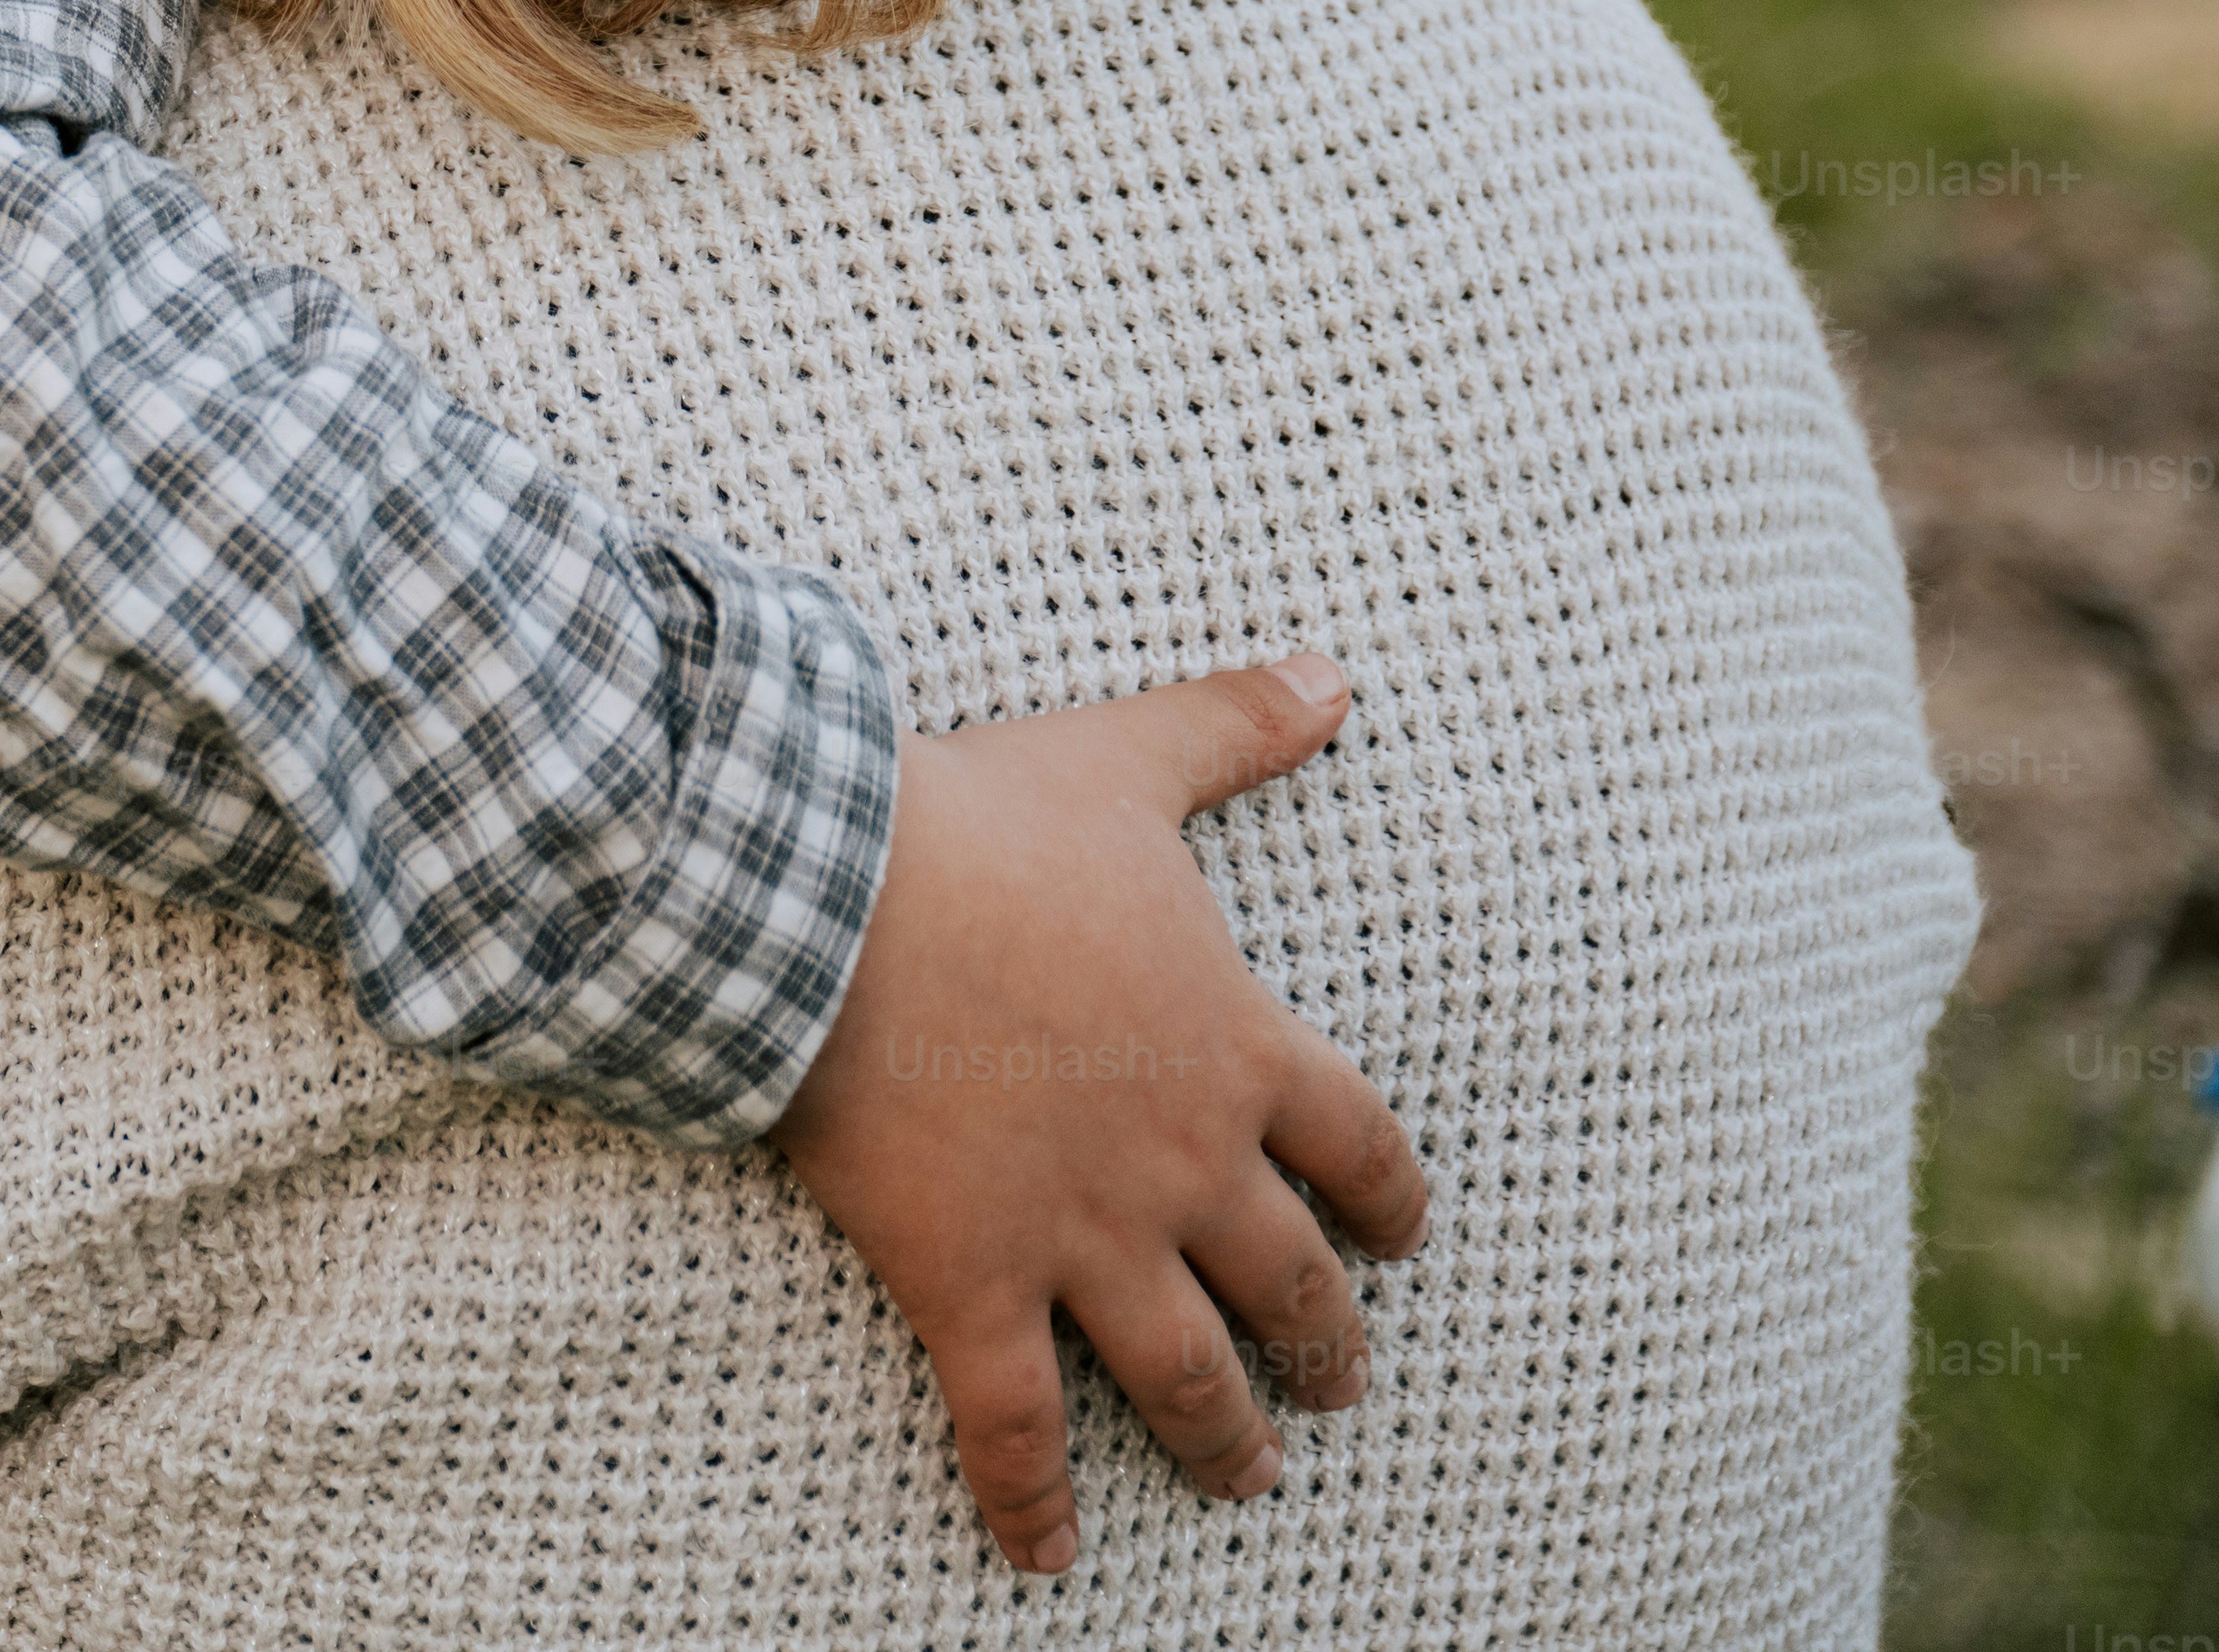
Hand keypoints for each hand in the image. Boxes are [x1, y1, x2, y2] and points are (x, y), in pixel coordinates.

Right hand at [766, 651, 1430, 1577]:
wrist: (827, 896)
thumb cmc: (975, 826)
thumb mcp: (1124, 762)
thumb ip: (1236, 724)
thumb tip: (1338, 672)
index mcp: (1233, 1048)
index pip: (1359, 1148)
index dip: (1389, 1202)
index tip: (1399, 1240)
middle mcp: (1182, 1164)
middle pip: (1290, 1284)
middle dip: (1323, 1344)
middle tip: (1336, 1383)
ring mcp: (1082, 1236)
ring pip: (1184, 1373)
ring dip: (1222, 1438)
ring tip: (1243, 1477)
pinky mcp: (973, 1283)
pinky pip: (1014, 1421)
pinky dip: (1031, 1499)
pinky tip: (1044, 1554)